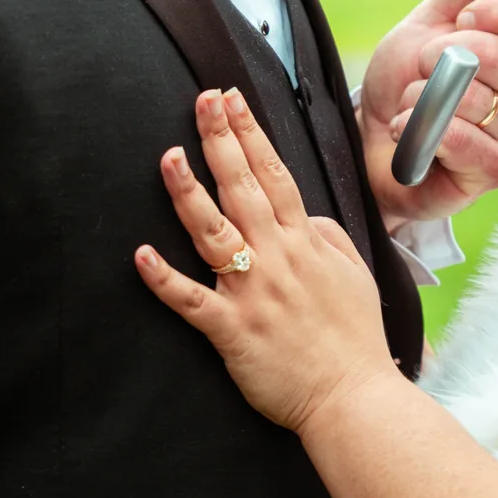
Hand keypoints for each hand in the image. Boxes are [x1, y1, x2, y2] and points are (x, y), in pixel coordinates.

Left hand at [135, 87, 400, 434]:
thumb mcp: (355, 273)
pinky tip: (142, 256)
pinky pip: (192, 300)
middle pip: (243, 187)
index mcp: (305, 242)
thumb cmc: (355, 339)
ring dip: (190, 193)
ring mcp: (252, 292)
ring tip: (169, 156)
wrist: (354, 398)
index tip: (232, 99)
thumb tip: (302, 214)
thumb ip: (327, 236)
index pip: (275, 174)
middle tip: (202, 100)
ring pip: (215, 232)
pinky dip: (165, 280)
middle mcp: (277, 258)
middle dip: (221, 139)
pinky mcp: (232, 330)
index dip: (251, 133)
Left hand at [359, 0, 497, 227]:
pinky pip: (461, 137)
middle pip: (496, 53)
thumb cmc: (408, 83)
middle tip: (422, 68)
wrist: (375, 142)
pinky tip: (413, 133)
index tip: (462, 15)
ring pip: (471, 95)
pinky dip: (422, 128)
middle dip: (439, 56)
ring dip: (423, 96)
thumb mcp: (428, 22)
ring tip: (416, 105)